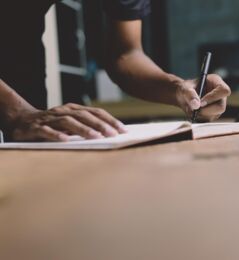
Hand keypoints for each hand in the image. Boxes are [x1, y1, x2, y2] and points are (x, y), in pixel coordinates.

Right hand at [6, 103, 125, 141]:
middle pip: (85, 116)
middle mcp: (63, 111)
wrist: (21, 120)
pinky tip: (65, 141)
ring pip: (68, 122)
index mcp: (74, 109)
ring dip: (83, 129)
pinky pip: (46, 131)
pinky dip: (56, 135)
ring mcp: (49, 118)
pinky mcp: (35, 128)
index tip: (123, 130)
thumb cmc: (52, 124)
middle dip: (100, 125)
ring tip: (95, 137)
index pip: (96, 112)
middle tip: (113, 134)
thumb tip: (109, 135)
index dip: (110, 120)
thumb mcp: (71, 124)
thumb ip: (86, 127)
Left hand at [176, 74, 230, 121]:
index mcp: (216, 82)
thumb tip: (196, 105)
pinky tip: (193, 112)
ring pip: (215, 115)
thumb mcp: (184, 88)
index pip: (224, 91)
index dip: (213, 97)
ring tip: (191, 108)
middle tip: (194, 110)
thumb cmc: (185, 89)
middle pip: (221, 107)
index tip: (201, 103)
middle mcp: (220, 94)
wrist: (183, 97)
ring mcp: (218, 105)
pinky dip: (199, 118)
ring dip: (201, 114)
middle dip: (206, 110)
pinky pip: (209, 120)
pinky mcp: (214, 114)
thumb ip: (189, 94)